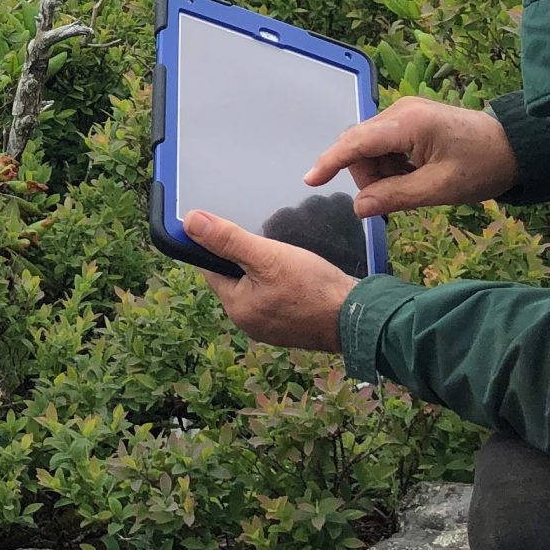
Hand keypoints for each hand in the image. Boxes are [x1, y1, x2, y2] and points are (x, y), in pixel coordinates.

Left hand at [185, 209, 356, 352]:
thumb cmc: (313, 288)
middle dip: (246, 258)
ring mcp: (271, 327)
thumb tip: (191, 222)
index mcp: (237, 307)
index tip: (232, 229)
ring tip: (285, 255)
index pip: (212, 269)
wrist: (358, 318)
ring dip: (266, 270)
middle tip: (267, 240)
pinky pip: (277, 298)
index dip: (218, 246)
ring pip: (258, 287)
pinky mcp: (292, 325)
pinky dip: (283, 283)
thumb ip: (228, 240)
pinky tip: (298, 273)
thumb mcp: (268, 256)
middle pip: (235, 278)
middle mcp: (249, 322)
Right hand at [307, 98, 516, 216]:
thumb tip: (358, 208)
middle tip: (392, 200)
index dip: (331, 161)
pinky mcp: (410, 119)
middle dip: (367, 176)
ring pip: (370, 147)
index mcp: (409, 123)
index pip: (357, 142)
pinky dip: (390, 165)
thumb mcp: (440, 189)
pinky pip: (384, 144)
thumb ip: (395, 197)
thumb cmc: (483, 166)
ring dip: (379, 173)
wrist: (516, 148)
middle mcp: (401, 110)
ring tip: (411, 187)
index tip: (310, 181)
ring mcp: (405, 113)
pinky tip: (412, 176)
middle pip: (360, 145)